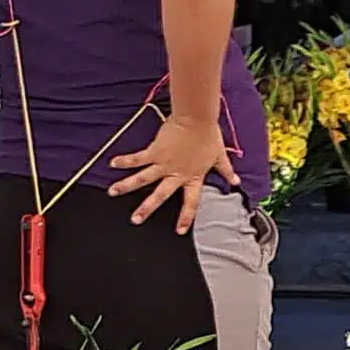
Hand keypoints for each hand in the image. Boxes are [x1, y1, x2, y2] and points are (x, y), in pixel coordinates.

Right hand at [113, 109, 228, 230]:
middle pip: (160, 195)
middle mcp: (176, 174)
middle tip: (135, 220)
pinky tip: (112, 164)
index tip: (179, 230)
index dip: (186, 217)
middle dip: (147, 208)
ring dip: (126, 186)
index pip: (190, 202)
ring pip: (142, 178)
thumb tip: (237, 181)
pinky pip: (137, 158)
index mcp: (192, 177)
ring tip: (112, 193)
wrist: (197, 119)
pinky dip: (125, 161)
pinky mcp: (154, 151)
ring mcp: (163, 163)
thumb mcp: (219, 155)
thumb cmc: (208, 136)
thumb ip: (226, 170)